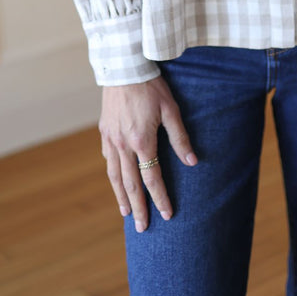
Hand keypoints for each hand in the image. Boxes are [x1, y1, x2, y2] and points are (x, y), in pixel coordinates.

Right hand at [99, 76, 196, 231]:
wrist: (124, 67)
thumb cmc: (151, 87)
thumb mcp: (171, 109)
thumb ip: (180, 137)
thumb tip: (192, 161)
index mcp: (141, 141)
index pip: (152, 178)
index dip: (160, 198)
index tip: (167, 214)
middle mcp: (123, 144)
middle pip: (130, 184)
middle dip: (138, 207)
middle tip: (142, 228)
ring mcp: (110, 139)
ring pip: (115, 175)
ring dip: (121, 196)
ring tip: (126, 213)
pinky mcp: (104, 131)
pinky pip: (108, 159)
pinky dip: (113, 173)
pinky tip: (116, 180)